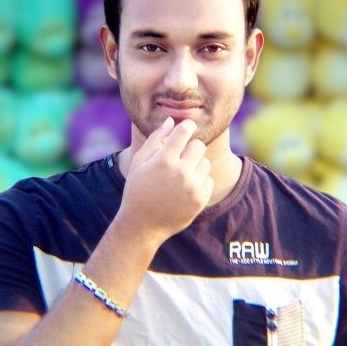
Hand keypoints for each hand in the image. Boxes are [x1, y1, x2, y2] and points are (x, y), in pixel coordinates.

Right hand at [117, 117, 213, 242]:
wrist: (143, 225)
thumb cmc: (137, 189)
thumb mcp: (140, 162)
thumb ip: (155, 139)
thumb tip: (171, 120)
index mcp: (164, 160)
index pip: (185, 131)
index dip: (187, 126)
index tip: (187, 128)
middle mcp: (181, 172)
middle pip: (199, 146)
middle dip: (190, 148)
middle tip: (180, 157)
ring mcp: (193, 187)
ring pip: (205, 163)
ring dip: (196, 165)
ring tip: (181, 175)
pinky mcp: (200, 200)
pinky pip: (208, 180)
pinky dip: (200, 181)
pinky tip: (186, 188)